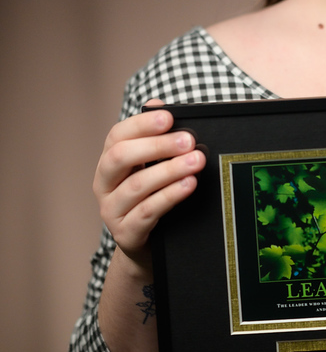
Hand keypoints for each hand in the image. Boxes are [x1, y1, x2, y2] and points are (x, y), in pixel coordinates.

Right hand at [93, 98, 206, 266]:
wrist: (148, 248)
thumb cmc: (152, 198)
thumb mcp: (153, 167)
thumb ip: (157, 138)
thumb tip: (159, 103)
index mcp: (109, 162)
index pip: (117, 136)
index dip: (142, 124)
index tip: (169, 118)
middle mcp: (104, 184)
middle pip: (120, 157)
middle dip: (157, 146)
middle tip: (189, 141)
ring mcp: (111, 210)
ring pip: (136, 186)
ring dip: (169, 171)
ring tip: (195, 163)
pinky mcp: (126, 233)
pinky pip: (147, 212)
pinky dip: (169, 196)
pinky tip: (188, 185)